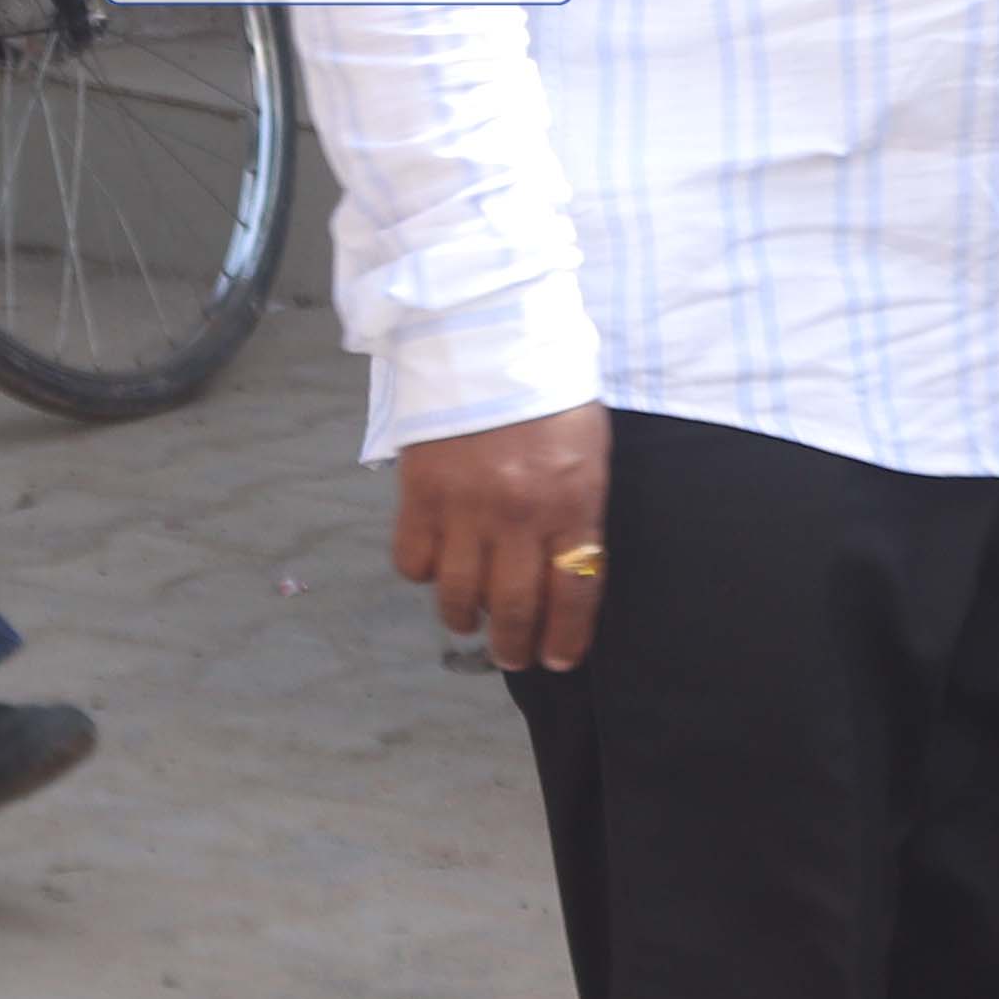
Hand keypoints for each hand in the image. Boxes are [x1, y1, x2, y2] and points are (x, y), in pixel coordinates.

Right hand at [389, 403, 608, 673]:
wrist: (486, 339)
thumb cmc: (548, 396)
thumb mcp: (586, 454)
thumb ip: (578, 511)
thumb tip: (563, 566)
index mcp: (570, 503)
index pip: (573, 592)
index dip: (566, 636)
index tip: (558, 659)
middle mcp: (518, 515)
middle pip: (514, 606)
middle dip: (513, 645)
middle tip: (511, 656)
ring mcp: (464, 506)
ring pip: (458, 593)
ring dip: (463, 618)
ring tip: (467, 620)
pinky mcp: (418, 493)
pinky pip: (413, 559)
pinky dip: (421, 573)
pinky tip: (432, 566)